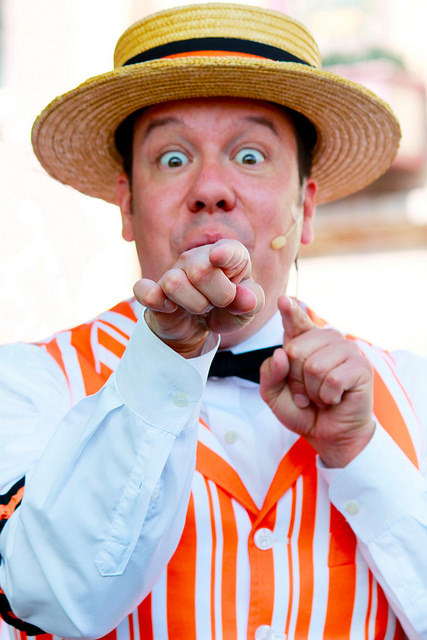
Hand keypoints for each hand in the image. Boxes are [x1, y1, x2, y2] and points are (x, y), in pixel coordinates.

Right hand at [133, 239, 264, 357]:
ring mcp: (173, 273)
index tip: (218, 258)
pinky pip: (145, 291)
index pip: (227, 249)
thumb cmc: (227, 309)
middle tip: (219, 302)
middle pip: (201, 271)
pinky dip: (153, 299)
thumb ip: (252, 302)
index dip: (223, 253)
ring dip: (194, 305)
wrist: (200, 327)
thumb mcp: (247, 309)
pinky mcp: (154, 292)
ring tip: (200, 306)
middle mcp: (196, 257)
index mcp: (226, 255)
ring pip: (175, 283)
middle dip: (217, 296)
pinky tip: (169, 307)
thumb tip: (245, 299)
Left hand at [260, 296, 374, 466]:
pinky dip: (327, 397)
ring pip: (314, 365)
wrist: (330, 436)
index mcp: (306, 342)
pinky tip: (335, 399)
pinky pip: (332, 379)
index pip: (296, 321)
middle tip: (305, 394)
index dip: (290, 311)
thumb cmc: (305, 411)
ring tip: (320, 397)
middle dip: (295, 380)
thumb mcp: (274, 395)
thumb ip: (269, 374)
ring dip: (312, 391)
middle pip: (296, 350)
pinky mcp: (361, 366)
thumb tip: (280, 353)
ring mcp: (347, 350)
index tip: (284, 300)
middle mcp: (327, 340)